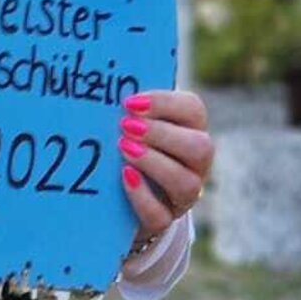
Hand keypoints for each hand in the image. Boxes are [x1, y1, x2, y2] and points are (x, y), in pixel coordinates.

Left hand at [117, 88, 213, 252]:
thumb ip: (127, 105)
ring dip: (154, 163)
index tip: (129, 103)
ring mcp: (183, 194)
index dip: (164, 104)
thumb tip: (100, 80)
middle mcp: (196, 163)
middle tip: (126, 126)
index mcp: (191, 129)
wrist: (120, 193)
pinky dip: (141, 196)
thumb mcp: (130, 120)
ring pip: (187, 183)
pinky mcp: (164, 219)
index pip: (193, 109)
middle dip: (162, 134)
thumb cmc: (125, 141)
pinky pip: (161, 215)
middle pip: (200, 147)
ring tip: (124, 149)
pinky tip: (123, 176)